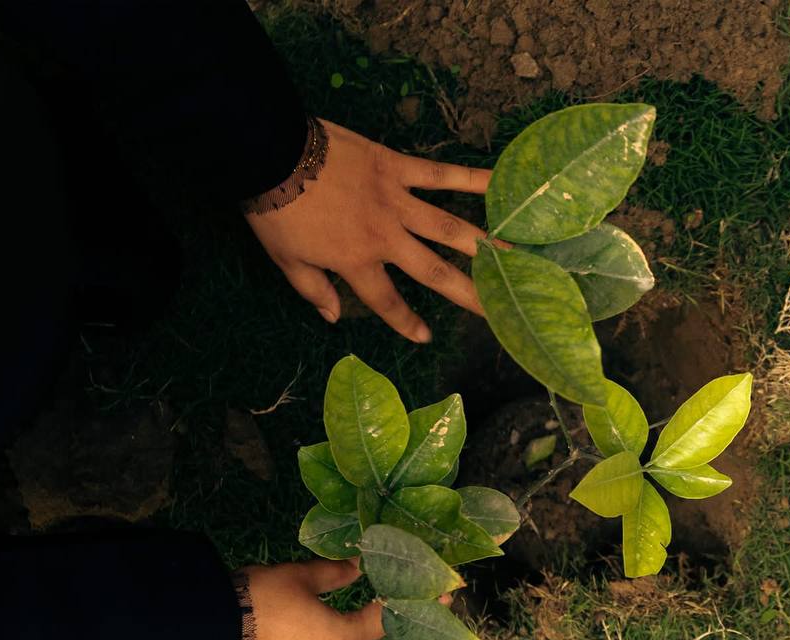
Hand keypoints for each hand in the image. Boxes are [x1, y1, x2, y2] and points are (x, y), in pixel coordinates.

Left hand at [245, 119, 490, 343]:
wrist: (273, 153)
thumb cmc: (277, 211)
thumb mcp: (286, 260)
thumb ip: (314, 290)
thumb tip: (333, 317)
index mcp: (356, 263)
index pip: (387, 301)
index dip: (407, 322)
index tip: (426, 337)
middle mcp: (386, 238)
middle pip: (434, 273)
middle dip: (470, 294)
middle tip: (501, 311)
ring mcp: (397, 202)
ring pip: (449, 228)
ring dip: (484, 244)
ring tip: (516, 258)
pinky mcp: (398, 168)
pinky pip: (441, 175)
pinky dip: (472, 177)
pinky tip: (501, 182)